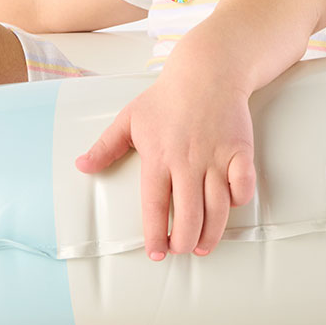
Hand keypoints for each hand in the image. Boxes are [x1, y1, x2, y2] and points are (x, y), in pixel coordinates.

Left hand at [74, 70, 256, 258]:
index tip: (155, 252)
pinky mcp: (240, 150)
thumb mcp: (129, 119)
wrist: (207, 71)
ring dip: (211, 232)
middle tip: (181, 250)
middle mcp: (187, 161)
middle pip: (189, 214)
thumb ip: (106, 146)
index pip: (155, 206)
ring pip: (218, 207)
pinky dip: (238, 201)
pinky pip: (244, 185)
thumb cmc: (166, 97)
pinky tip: (228, 209)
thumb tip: (81, 166)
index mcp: (158, 157)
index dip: (155, 234)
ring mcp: (216, 157)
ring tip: (203, 246)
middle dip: (185, 241)